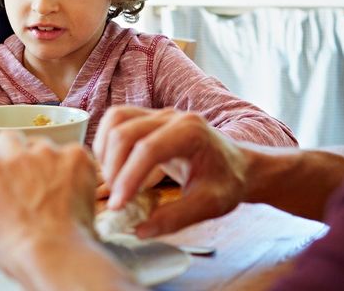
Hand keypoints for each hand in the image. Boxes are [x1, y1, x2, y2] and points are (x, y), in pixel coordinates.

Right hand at [0, 132, 129, 288]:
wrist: (57, 254)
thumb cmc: (21, 251)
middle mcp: (14, 156)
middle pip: (7, 138)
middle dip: (12, 153)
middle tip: (23, 177)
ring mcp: (47, 153)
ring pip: (41, 144)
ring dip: (43, 160)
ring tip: (52, 188)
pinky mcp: (75, 156)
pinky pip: (71, 152)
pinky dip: (72, 167)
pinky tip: (72, 188)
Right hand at [93, 106, 250, 236]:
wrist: (238, 165)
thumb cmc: (227, 182)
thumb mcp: (209, 205)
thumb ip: (176, 217)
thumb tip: (140, 229)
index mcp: (191, 132)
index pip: (148, 149)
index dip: (129, 178)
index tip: (119, 206)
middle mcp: (172, 116)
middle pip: (125, 132)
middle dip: (113, 168)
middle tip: (116, 201)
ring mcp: (159, 114)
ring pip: (115, 120)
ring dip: (105, 152)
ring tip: (113, 183)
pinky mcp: (149, 118)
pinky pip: (117, 121)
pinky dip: (107, 143)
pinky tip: (114, 169)